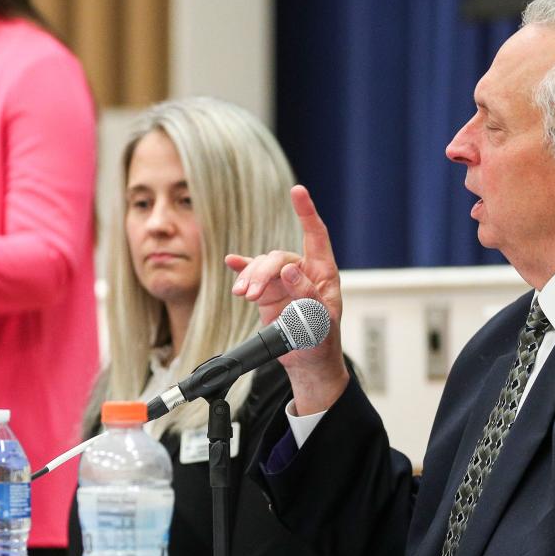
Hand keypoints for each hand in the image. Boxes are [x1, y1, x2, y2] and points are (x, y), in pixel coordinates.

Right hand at [225, 185, 347, 413]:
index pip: (316, 236)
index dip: (306, 212)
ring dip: (250, 278)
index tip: (297, 191)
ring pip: (262, 267)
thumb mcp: (318, 322)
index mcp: (323, 274)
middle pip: (278, 257)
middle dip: (262, 272)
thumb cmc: (321, 343)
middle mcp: (303, 273)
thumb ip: (305, 295)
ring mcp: (284, 282)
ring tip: (242, 295)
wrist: (306, 364)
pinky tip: (231, 263)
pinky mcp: (268, 293)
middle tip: (251, 295)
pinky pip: (252, 274)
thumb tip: (289, 270)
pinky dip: (242, 269)